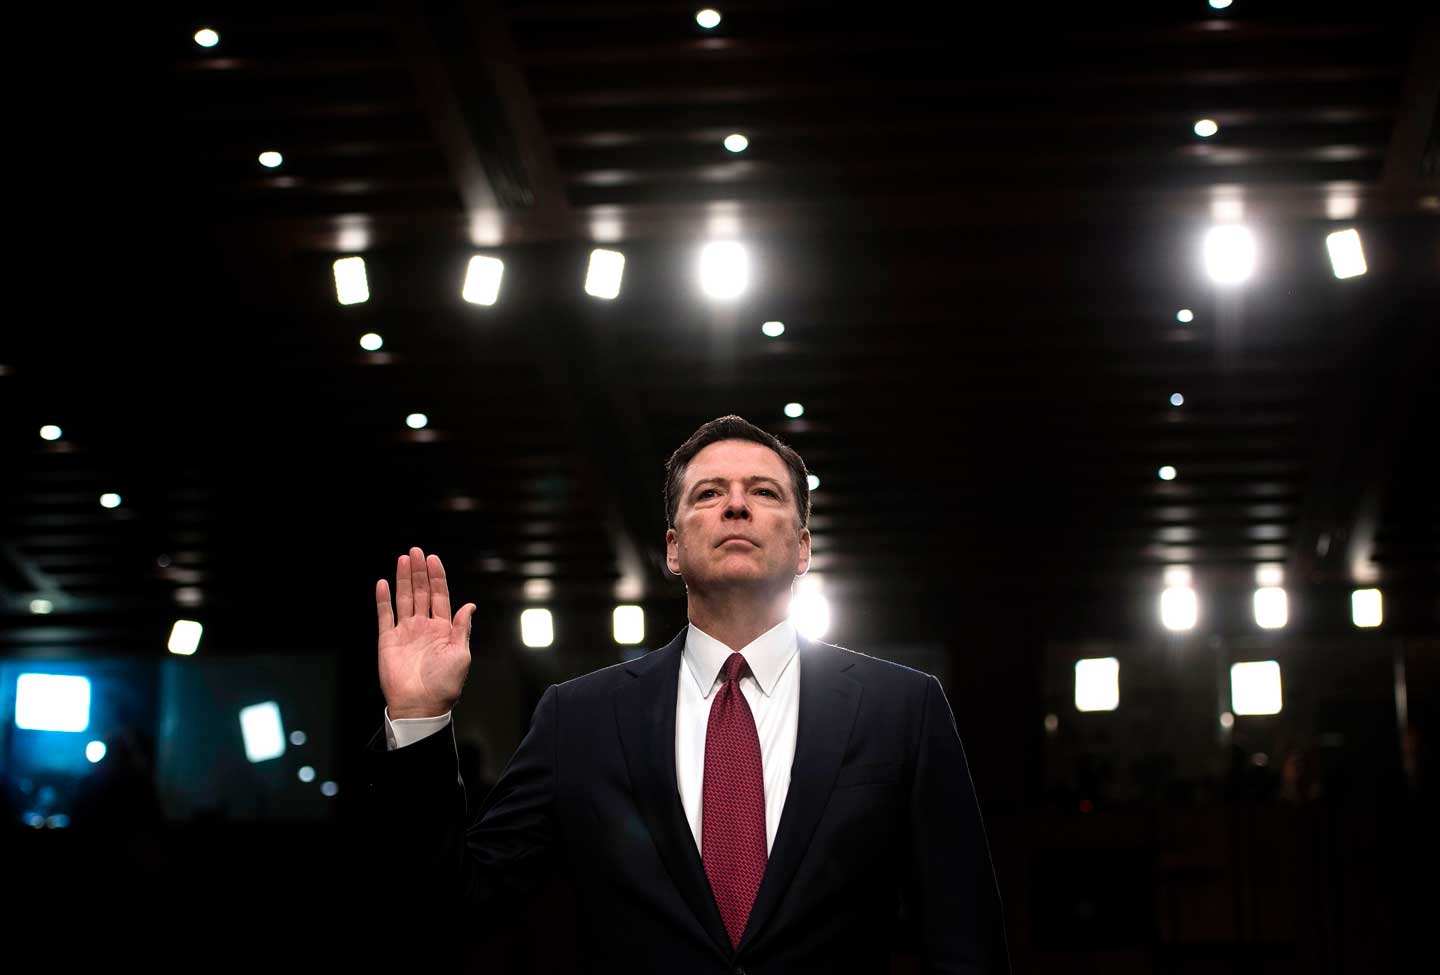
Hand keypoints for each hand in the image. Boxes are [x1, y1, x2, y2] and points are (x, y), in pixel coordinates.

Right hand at [375, 547, 476, 717]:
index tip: (433, 559)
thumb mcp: (461, 655)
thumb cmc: (444, 685)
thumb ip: (462, 628)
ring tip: (403, 559)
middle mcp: (423, 627)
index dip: (436, 577)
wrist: (420, 706)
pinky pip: (384, 615)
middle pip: (421, 592)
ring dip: (403, 579)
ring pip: (403, 599)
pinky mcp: (388, 640)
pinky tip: (383, 583)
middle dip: (419, 571)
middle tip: (416, 551)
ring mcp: (405, 632)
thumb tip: (470, 606)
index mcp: (443, 629)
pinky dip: (383, 599)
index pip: (439, 596)